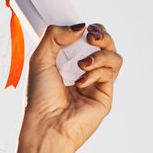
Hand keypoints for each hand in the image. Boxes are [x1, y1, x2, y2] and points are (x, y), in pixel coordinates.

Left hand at [21, 23, 121, 152]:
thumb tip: (80, 26)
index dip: (88, 30)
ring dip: (100, 53)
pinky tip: (81, 81)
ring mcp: (95, 84)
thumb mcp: (39, 59)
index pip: (85, 40)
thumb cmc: (38, 98)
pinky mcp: (104, 95)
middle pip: (104, 44)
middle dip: (101, 35)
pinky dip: (97, 71)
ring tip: (82, 63)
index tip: (84, 27)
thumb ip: (55, 36)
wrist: (46, 125)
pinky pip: (111, 72)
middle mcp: (82, 72)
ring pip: (113, 56)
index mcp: (66, 63)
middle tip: (91, 36)